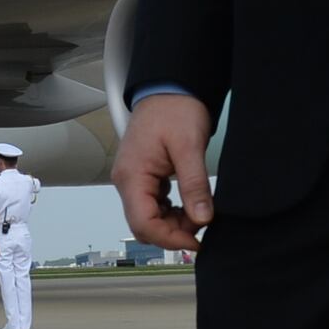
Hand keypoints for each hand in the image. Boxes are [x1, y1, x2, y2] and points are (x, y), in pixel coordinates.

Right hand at [112, 92, 217, 253]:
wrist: (170, 88)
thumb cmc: (175, 110)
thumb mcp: (189, 147)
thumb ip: (194, 185)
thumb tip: (202, 218)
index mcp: (132, 175)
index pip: (143, 224)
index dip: (170, 239)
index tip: (197, 241)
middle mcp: (127, 181)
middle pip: (143, 225)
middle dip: (173, 232)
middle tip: (202, 225)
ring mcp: (133, 179)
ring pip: (148, 217)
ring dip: (174, 223)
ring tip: (199, 212)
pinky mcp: (143, 177)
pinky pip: (153, 205)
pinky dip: (171, 212)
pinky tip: (190, 203)